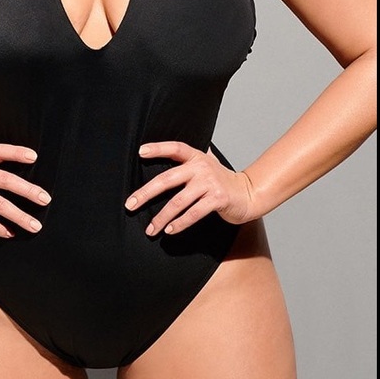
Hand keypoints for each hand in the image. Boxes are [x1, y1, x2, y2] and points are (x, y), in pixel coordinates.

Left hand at [124, 141, 256, 235]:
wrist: (249, 193)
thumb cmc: (222, 180)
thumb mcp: (208, 162)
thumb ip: (191, 156)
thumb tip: (169, 149)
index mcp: (196, 157)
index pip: (175, 148)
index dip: (158, 148)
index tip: (140, 152)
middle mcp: (201, 168)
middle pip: (167, 179)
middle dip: (146, 193)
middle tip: (130, 204)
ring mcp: (209, 184)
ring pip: (178, 202)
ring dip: (161, 217)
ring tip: (150, 229)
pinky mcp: (217, 200)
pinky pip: (193, 214)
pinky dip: (179, 223)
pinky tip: (169, 230)